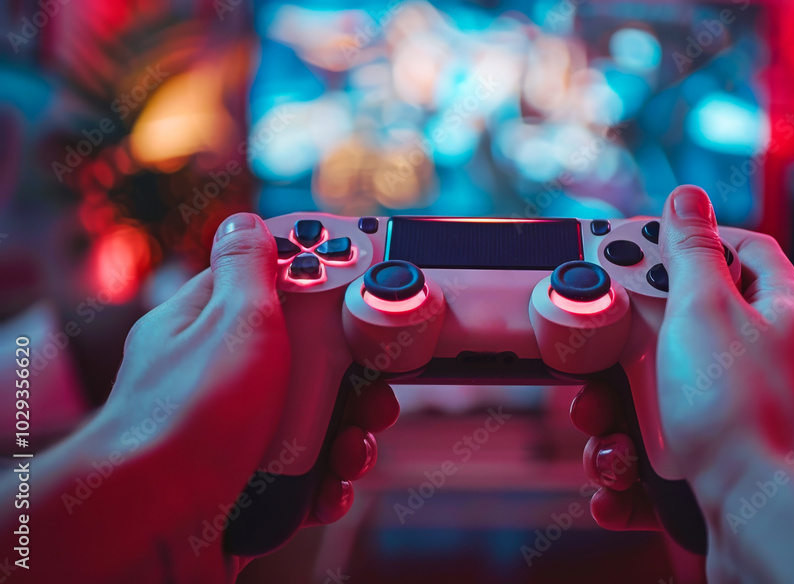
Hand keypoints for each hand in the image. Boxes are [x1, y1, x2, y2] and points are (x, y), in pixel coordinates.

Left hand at [58, 214, 396, 581]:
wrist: (151, 527)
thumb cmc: (182, 419)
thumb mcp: (231, 321)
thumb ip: (249, 268)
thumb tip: (247, 221)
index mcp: (211, 328)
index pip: (276, 282)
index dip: (327, 276)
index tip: (370, 280)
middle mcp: (226, 379)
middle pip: (313, 360)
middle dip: (357, 377)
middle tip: (375, 389)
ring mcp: (239, 434)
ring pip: (320, 422)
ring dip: (352, 435)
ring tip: (354, 449)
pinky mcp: (253, 484)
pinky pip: (309, 473)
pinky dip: (328, 480)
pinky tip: (328, 486)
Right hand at [571, 184, 793, 529]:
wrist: (770, 529)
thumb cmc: (748, 416)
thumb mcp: (705, 312)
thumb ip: (690, 252)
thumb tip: (687, 196)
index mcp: (776, 312)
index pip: (738, 249)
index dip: (684, 240)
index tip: (631, 245)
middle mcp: (762, 365)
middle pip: (676, 333)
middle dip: (621, 353)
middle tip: (590, 362)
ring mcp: (738, 422)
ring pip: (655, 404)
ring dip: (613, 424)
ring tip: (607, 441)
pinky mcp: (715, 473)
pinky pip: (656, 461)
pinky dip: (628, 473)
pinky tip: (618, 485)